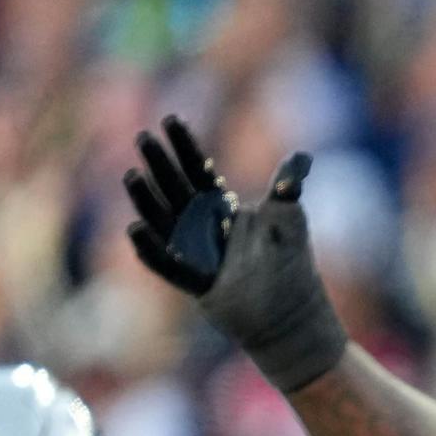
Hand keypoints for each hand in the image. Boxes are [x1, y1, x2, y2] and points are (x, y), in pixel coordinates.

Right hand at [122, 115, 349, 391]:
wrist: (293, 317)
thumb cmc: (290, 267)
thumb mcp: (289, 220)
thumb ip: (288, 187)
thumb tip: (302, 156)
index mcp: (220, 208)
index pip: (197, 170)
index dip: (185, 146)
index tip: (171, 118)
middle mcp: (201, 228)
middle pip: (175, 189)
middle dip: (160, 163)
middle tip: (144, 136)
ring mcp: (195, 254)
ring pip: (163, 222)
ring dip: (146, 199)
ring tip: (133, 174)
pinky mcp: (197, 284)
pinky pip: (167, 265)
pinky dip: (152, 248)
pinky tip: (135, 229)